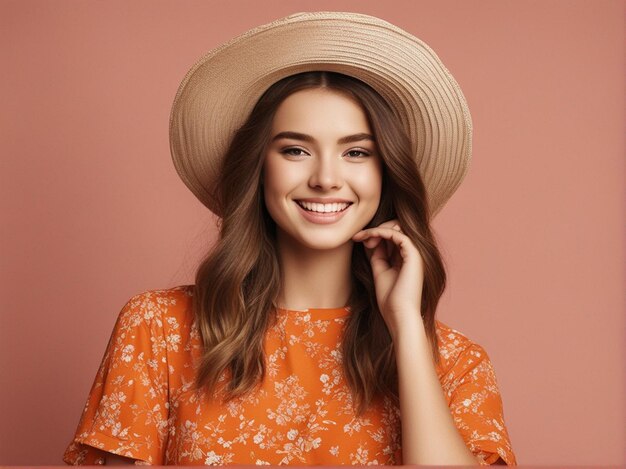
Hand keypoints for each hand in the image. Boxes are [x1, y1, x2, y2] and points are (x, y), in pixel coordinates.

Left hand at [352, 219, 424, 340]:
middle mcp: (412, 255)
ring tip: (364, 238)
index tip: (358, 239)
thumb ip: (379, 256)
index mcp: (406, 260)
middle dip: (376, 230)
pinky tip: (369, 237)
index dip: (374, 235)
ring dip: (377, 229)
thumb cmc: (390, 300)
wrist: (399, 315)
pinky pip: (397, 234)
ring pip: (397, 228)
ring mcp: (415, 254)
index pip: (391, 238)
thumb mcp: (380, 271)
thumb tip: (373, 240)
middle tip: (360, 238)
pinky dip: (381, 232)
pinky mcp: (414, 254)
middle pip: (395, 229)